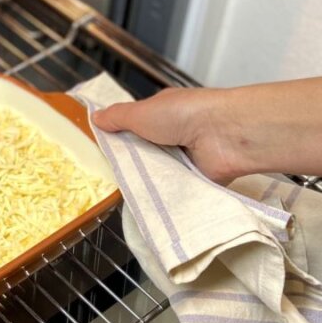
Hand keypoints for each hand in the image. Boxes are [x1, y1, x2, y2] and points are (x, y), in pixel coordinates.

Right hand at [93, 69, 321, 186]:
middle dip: (131, 166)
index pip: (136, 127)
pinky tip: (148, 210)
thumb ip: (119, 117)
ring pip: (159, 174)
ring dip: (148, 183)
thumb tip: (95, 118)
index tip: (100, 154)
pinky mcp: (198, 181)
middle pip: (146, 154)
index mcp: (162, 114)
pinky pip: (176, 191)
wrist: (226, 135)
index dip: (120, 139)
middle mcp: (175, 135)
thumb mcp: (144, 112)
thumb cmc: (185, 115)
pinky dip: (166, 197)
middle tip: (105, 183)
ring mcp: (187, 160)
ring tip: (121, 200)